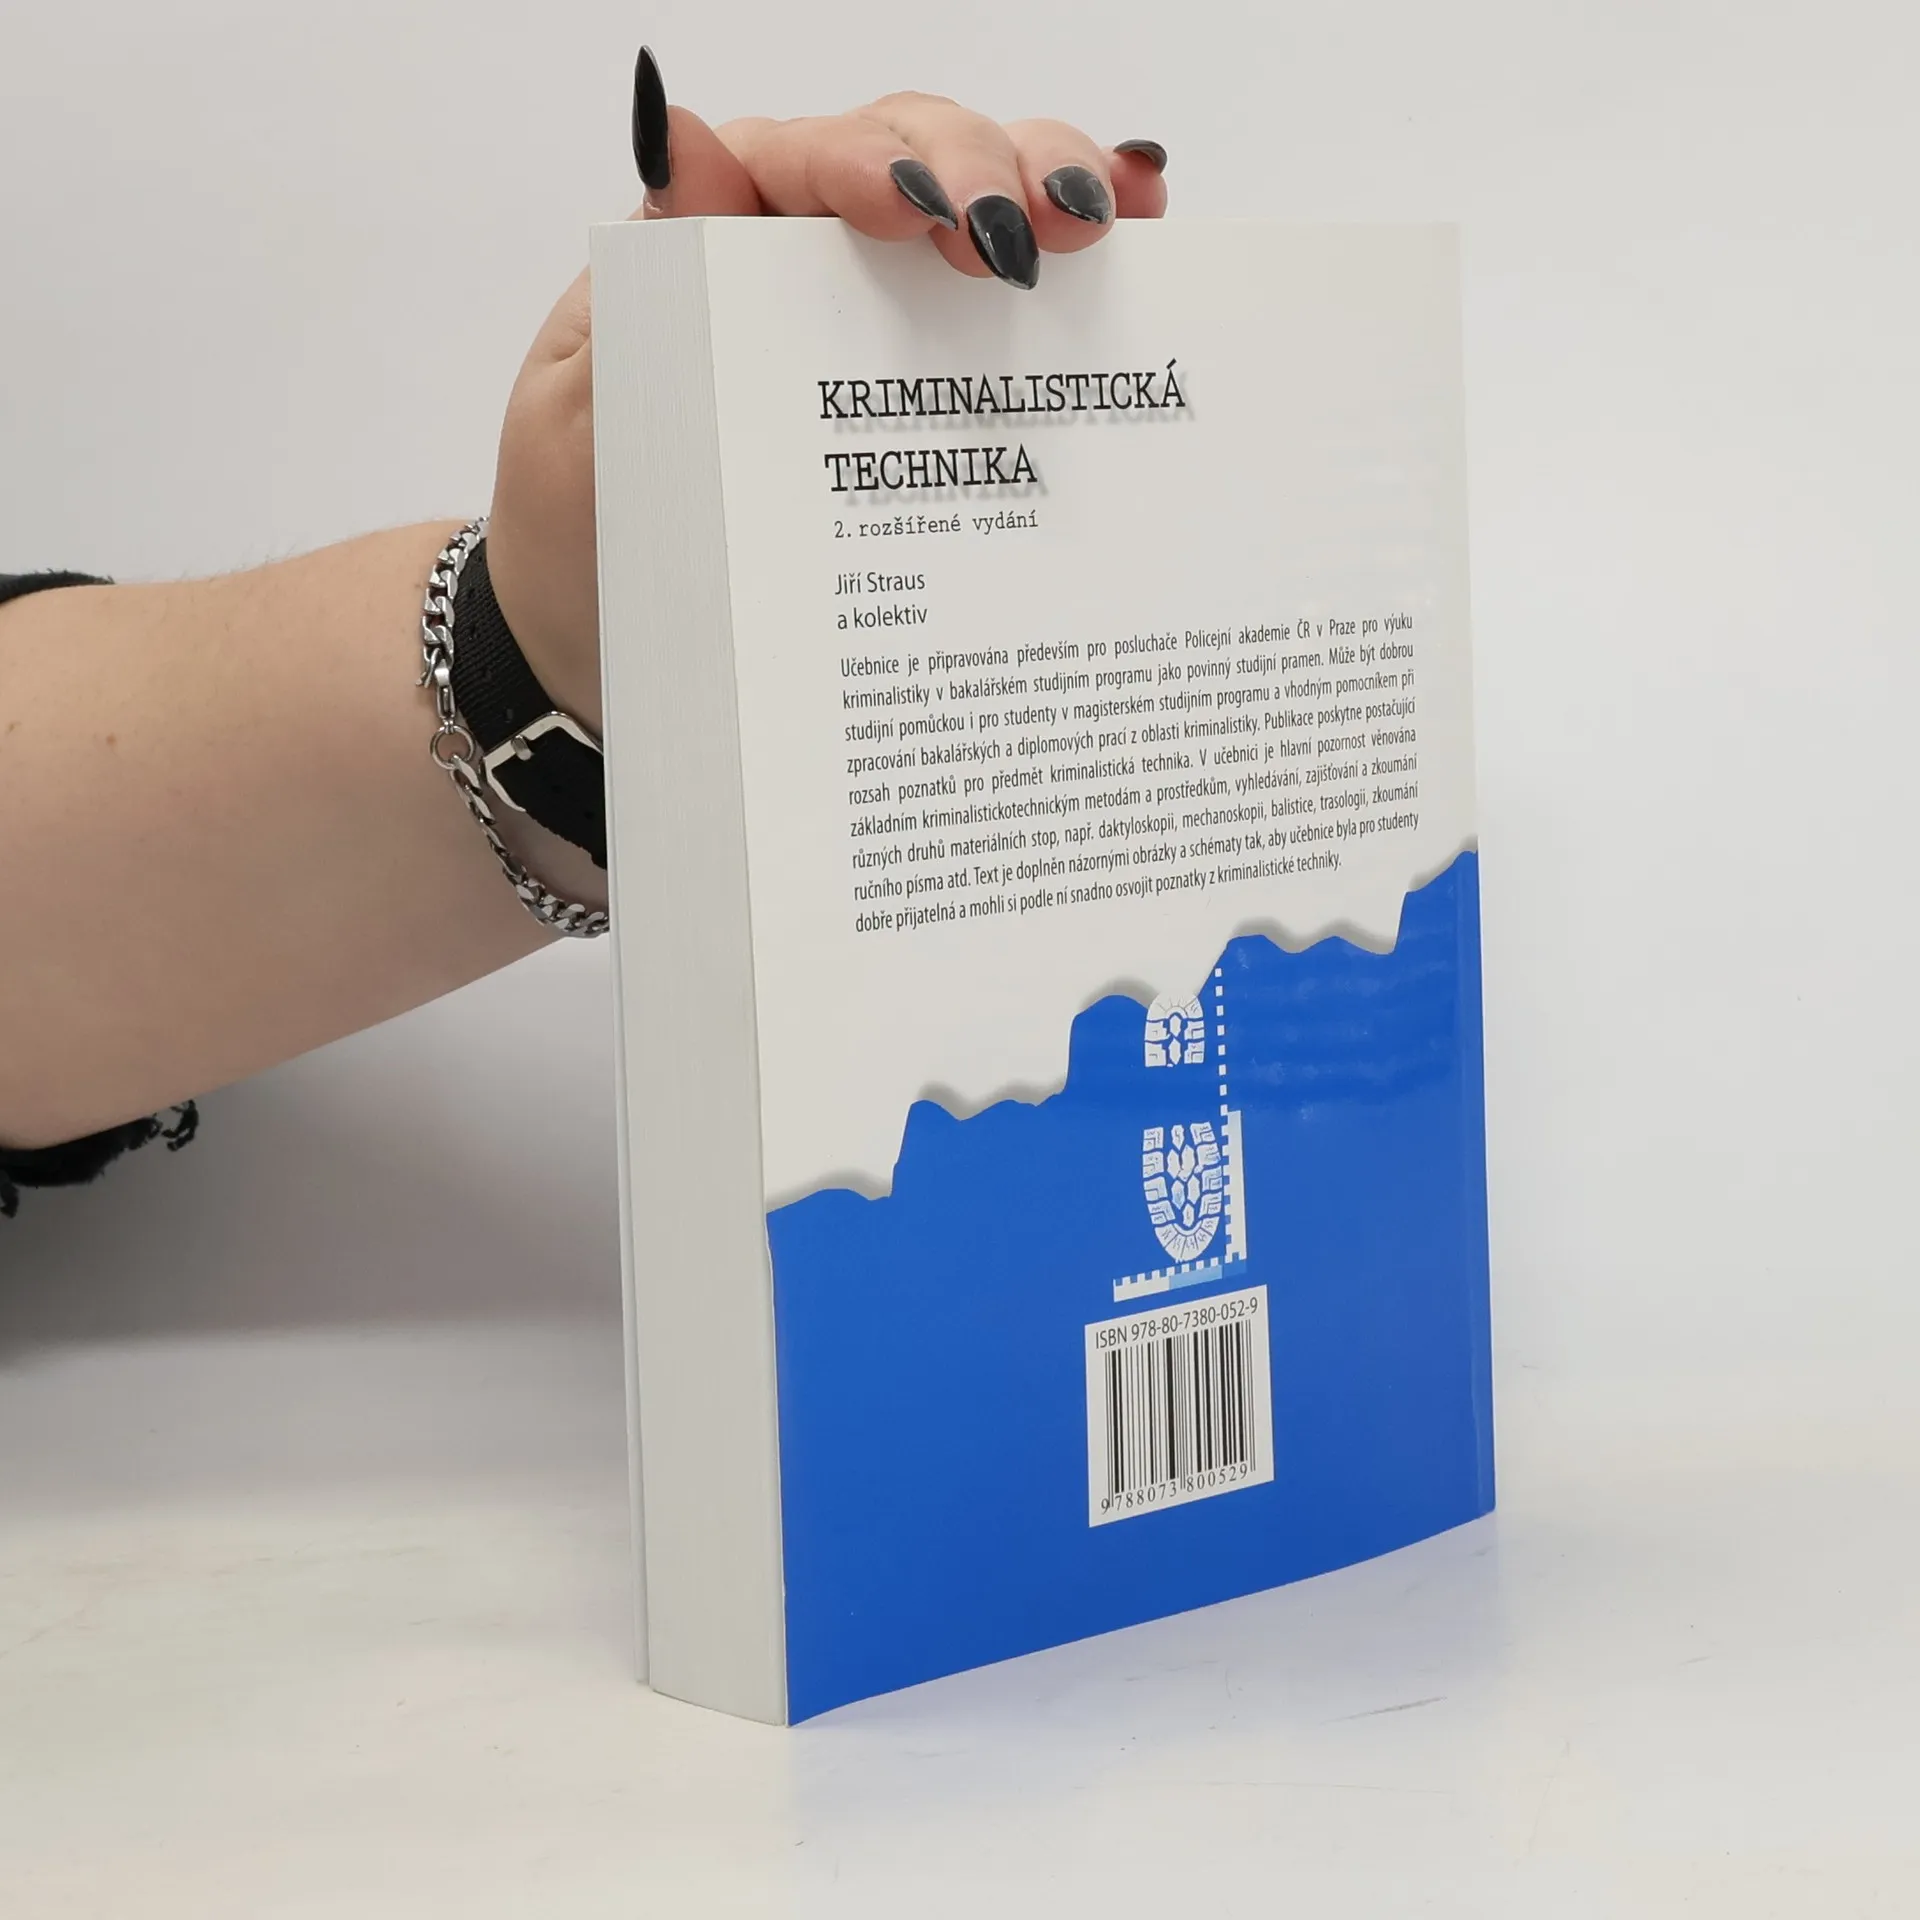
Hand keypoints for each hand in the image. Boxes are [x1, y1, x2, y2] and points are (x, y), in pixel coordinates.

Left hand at [485, 53, 1168, 737]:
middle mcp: (806, 268)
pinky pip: (1017, 317)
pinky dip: (1085, 274)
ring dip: (1050, 195)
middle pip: (912, 158)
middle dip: (982, 170)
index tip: (910, 208)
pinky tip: (1139, 246)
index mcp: (709, 255)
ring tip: (1099, 226)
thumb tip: (683, 136)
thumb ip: (643, 297)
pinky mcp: (935, 400)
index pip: (795, 159)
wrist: (611, 659)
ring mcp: (880, 327)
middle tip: (1028, 236)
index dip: (864, 160)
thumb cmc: (589, 543)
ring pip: (978, 211)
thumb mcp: (587, 423)